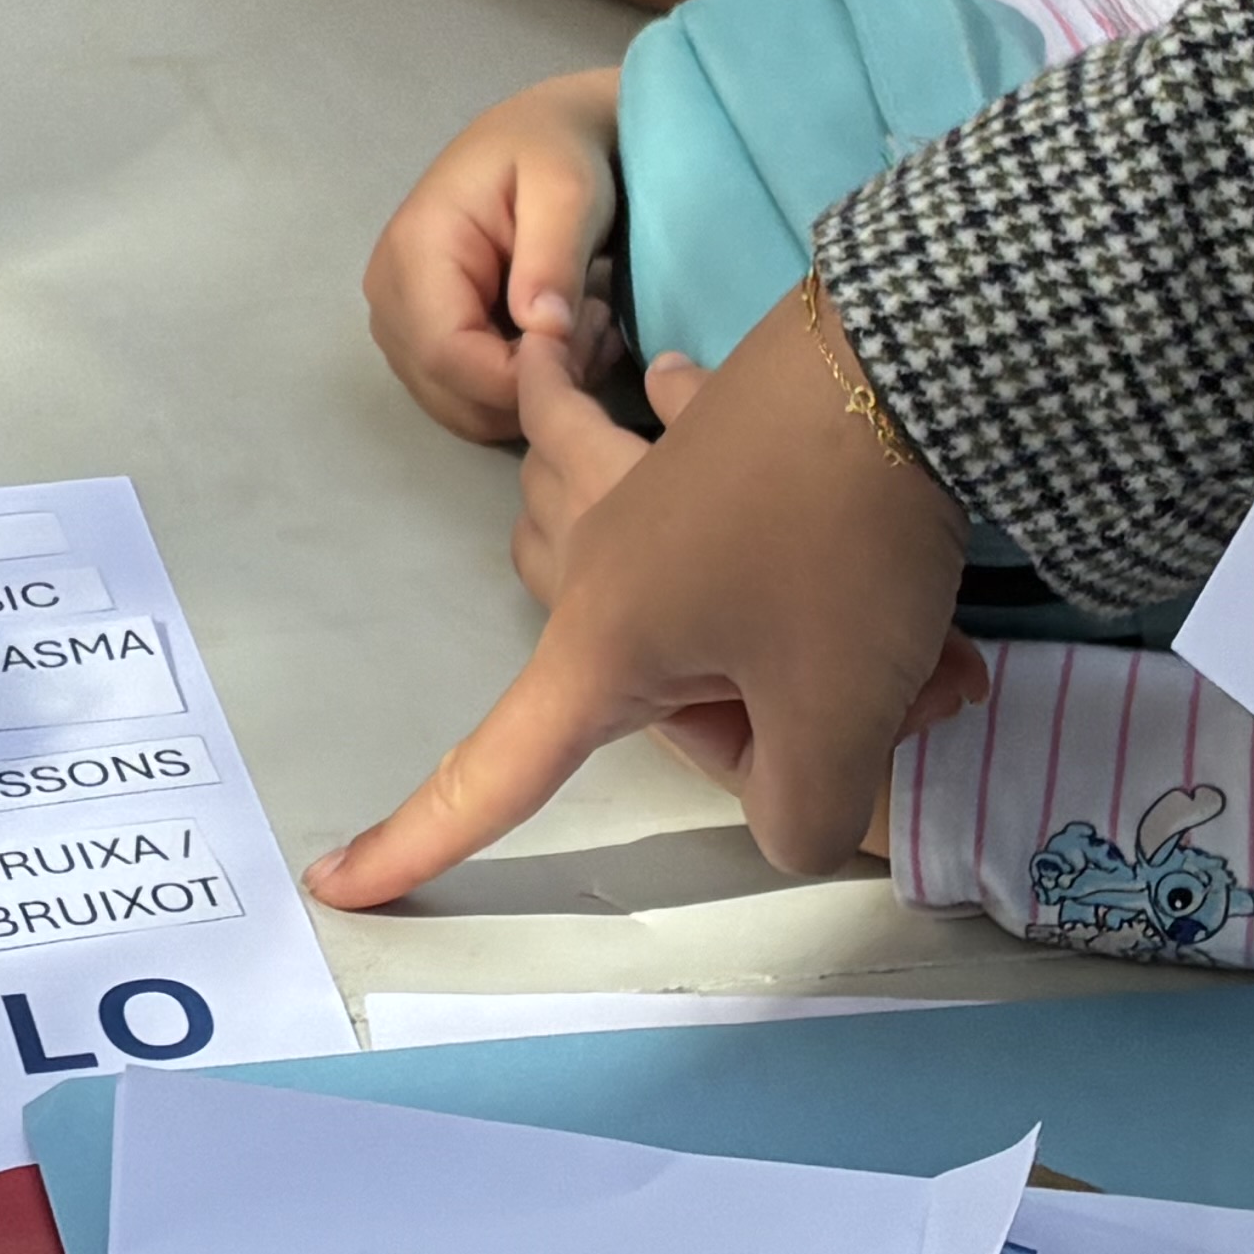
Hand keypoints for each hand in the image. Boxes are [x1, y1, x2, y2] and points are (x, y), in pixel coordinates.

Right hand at [307, 277, 978, 905]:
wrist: (896, 367)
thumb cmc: (840, 546)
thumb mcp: (835, 717)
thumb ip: (801, 814)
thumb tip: (791, 816)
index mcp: (606, 652)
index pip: (495, 777)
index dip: (416, 842)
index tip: (337, 886)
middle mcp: (605, 574)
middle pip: (662, 700)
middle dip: (787, 719)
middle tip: (917, 687)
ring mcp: (650, 496)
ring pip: (622, 544)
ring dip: (721, 577)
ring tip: (794, 539)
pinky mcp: (709, 437)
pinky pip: (671, 449)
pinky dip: (687, 434)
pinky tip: (672, 383)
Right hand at [368, 66, 622, 438]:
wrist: (539, 136)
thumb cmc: (556, 152)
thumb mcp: (568, 189)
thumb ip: (553, 257)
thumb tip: (543, 330)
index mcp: (414, 250)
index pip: (448, 355)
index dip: (517, 378)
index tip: (584, 346)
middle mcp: (389, 295)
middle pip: (450, 392)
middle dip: (530, 387)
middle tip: (594, 333)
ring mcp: (397, 323)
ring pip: (459, 406)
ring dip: (528, 393)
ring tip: (580, 334)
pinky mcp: (418, 339)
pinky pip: (465, 397)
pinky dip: (516, 391)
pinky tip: (555, 344)